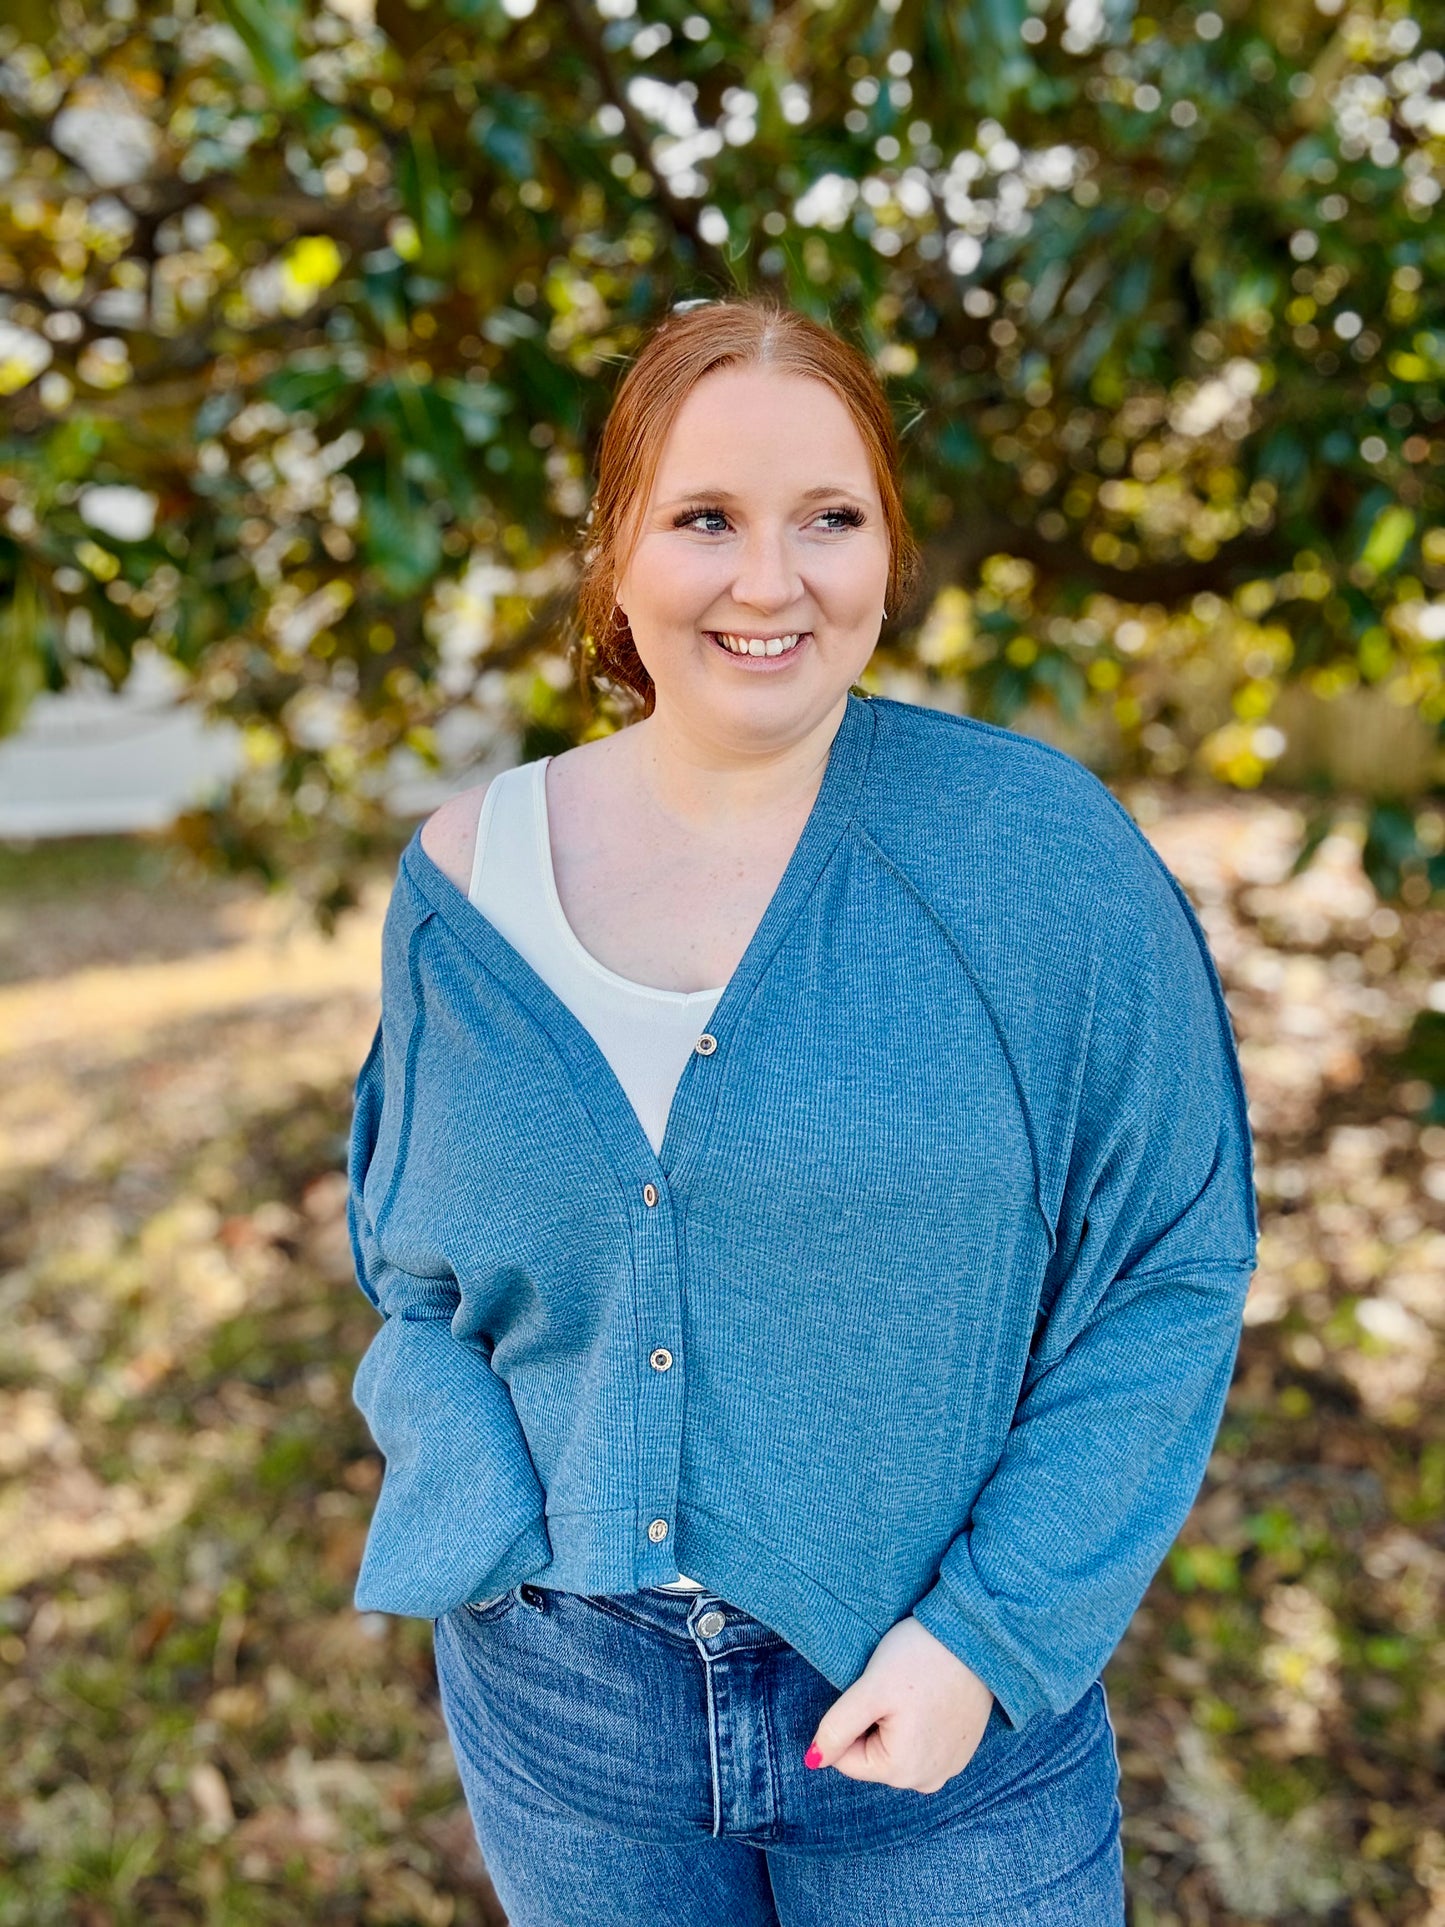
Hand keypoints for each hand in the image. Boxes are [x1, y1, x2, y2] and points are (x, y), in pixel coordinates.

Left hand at [803, 1615, 994, 1793]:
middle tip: (896, 1690)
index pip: (847, 1758)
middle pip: (874, 1756)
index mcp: (902, 1772)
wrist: (977, 1638)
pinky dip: (919, 1722)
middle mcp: (928, 1781)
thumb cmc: (921, 1659)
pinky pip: (923, 1744)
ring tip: (914, 1692)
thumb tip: (813, 1760)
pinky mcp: (961, 1751)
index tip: (877, 1694)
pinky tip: (931, 1696)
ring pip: (897, 1749)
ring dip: (896, 1723)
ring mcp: (949, 1768)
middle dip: (875, 1723)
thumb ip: (837, 1727)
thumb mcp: (870, 1689)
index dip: (852, 1720)